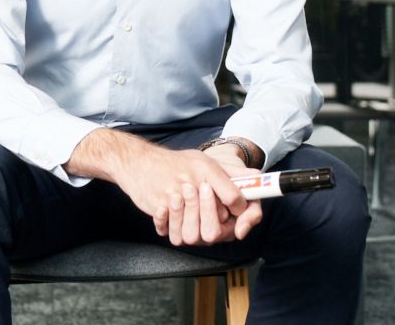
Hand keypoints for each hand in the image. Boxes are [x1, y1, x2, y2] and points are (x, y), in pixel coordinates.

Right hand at [65, 129, 261, 244]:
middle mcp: (192, 183)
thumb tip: (257, 178)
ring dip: (191, 229)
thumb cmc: (174, 163)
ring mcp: (175, 197)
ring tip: (188, 219)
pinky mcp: (159, 207)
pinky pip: (172, 232)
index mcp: (207, 169)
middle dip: (214, 224)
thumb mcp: (204, 161)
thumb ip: (231, 173)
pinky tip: (170, 217)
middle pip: (216, 222)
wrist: (138, 161)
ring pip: (194, 234)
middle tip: (211, 218)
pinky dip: (171, 227)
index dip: (238, 209)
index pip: (234, 197)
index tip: (234, 211)